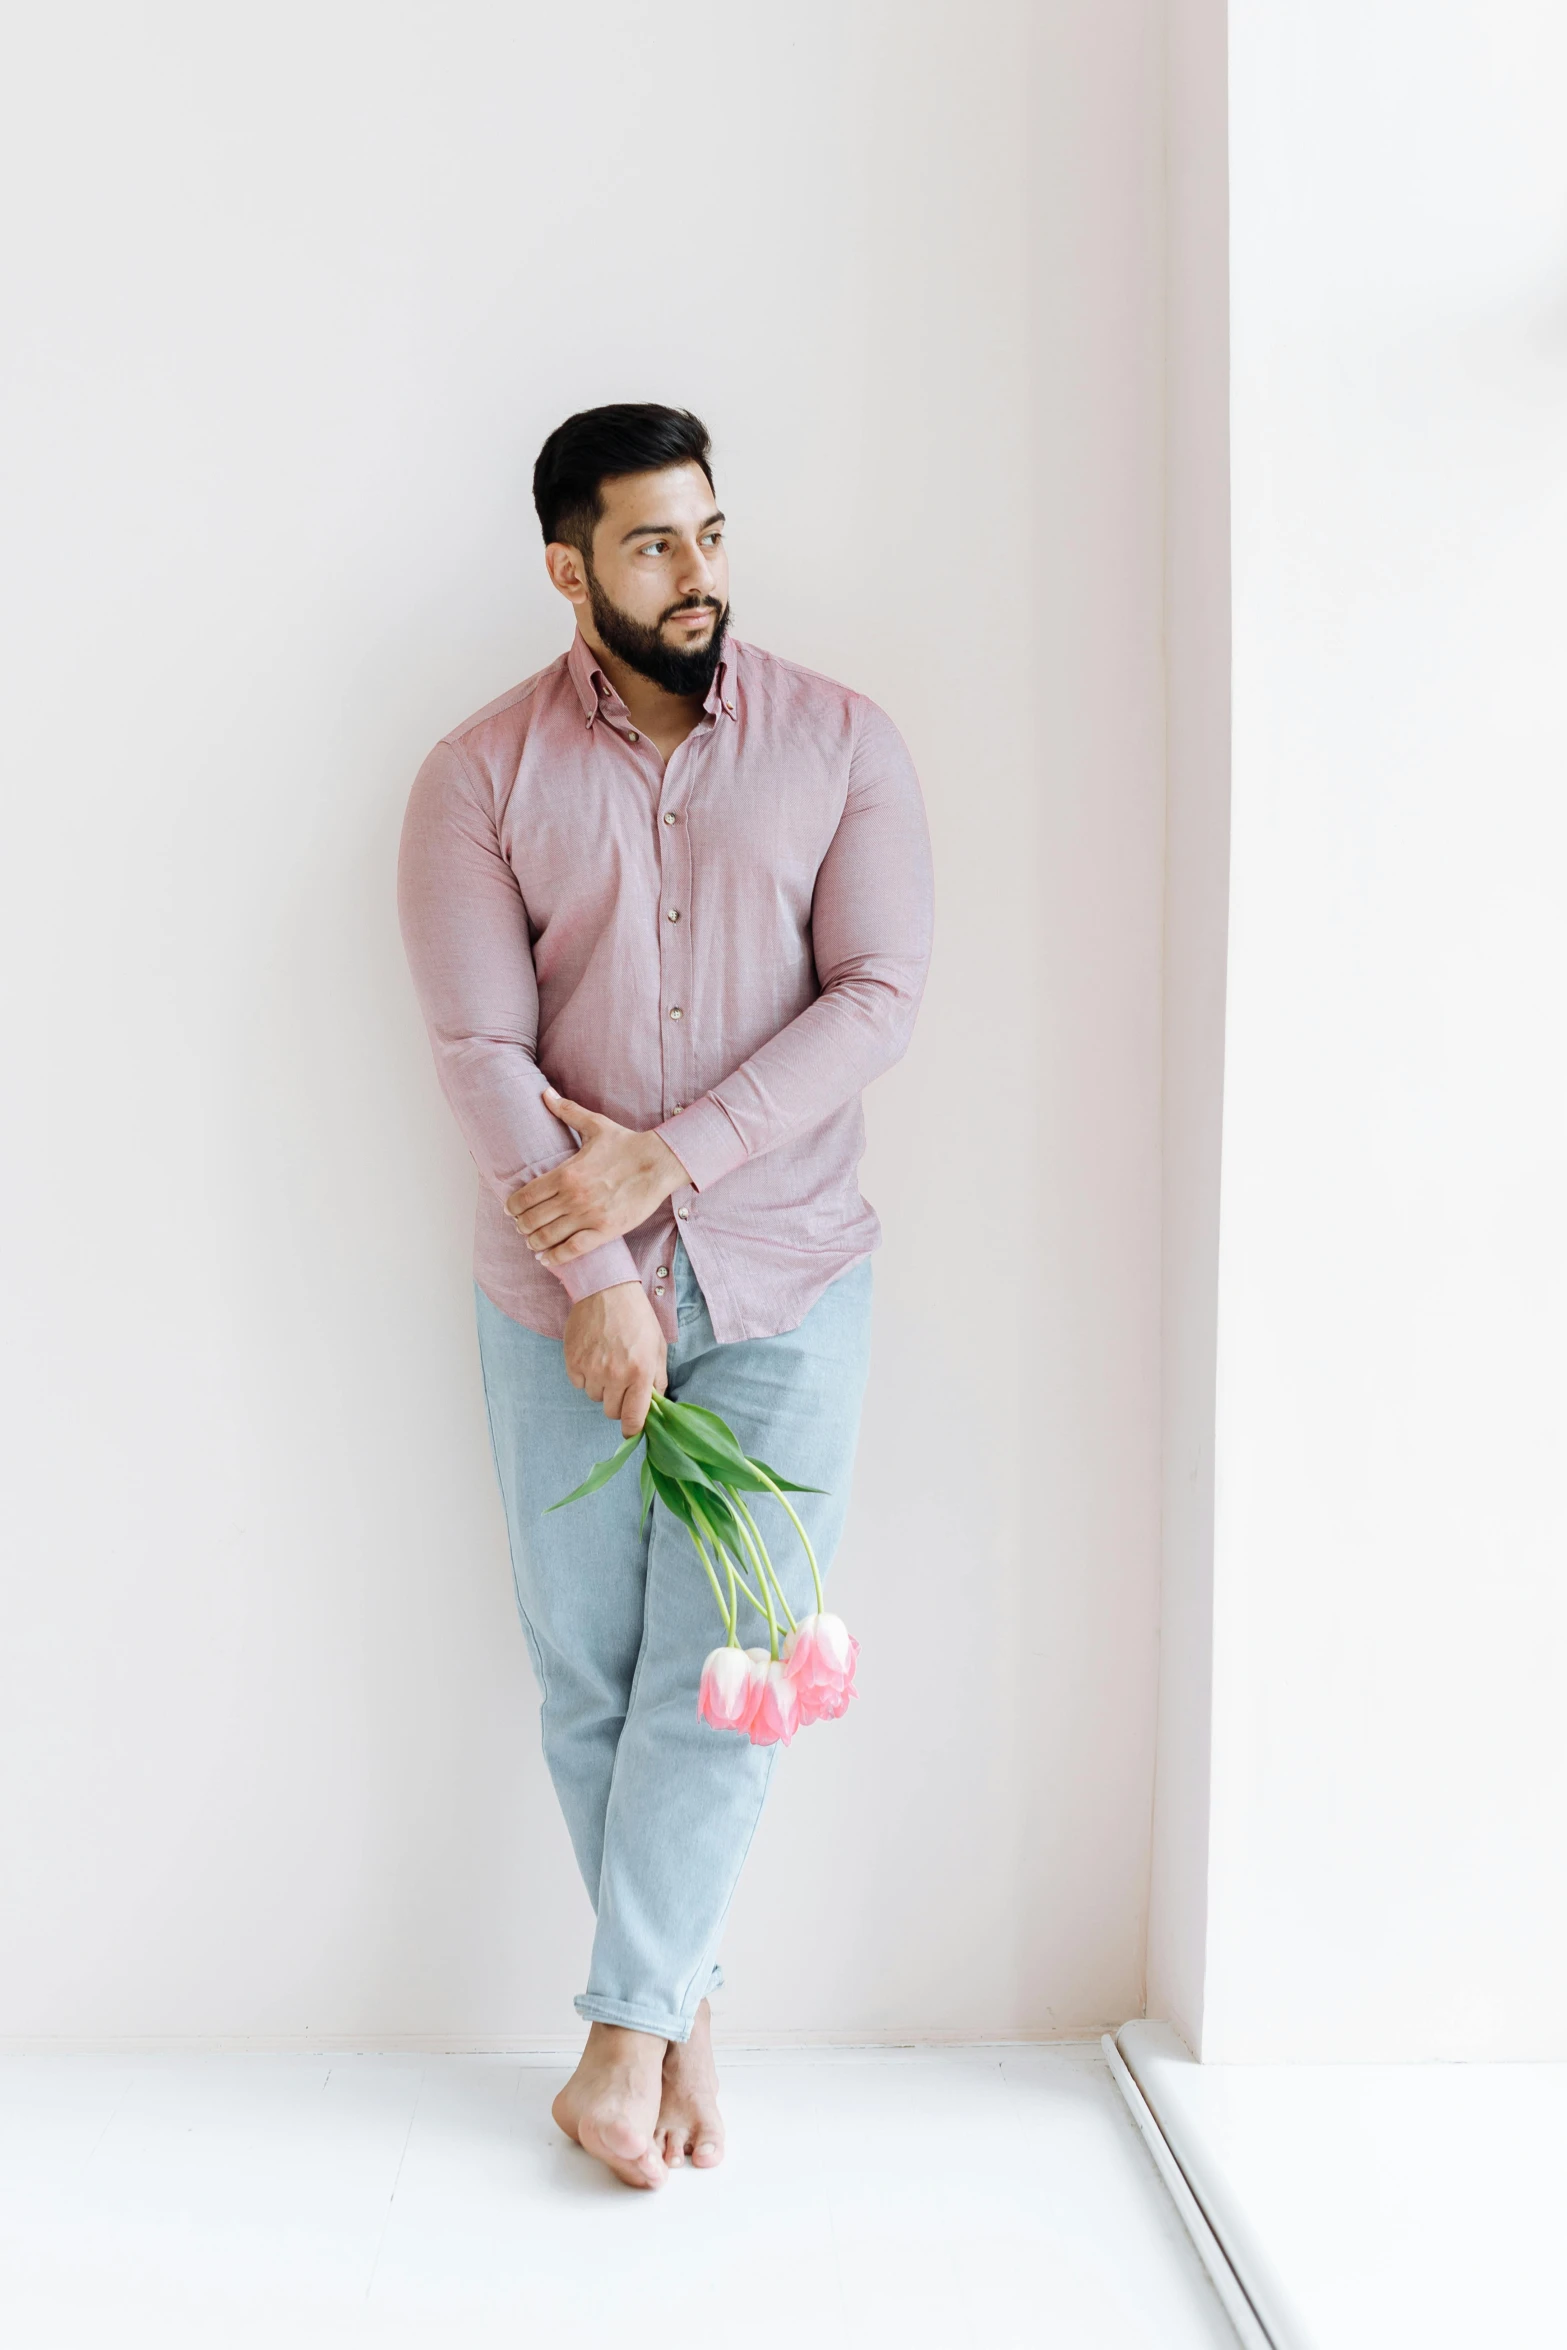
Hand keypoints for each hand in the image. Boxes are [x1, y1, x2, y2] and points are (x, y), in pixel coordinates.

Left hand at [508, 1088, 688, 1267]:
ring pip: (548, 1237)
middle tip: (521, 1227)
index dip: (512, 1207)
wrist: (658, 1163)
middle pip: (532, 1219)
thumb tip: (545, 1093)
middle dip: (521, 1225)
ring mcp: (589, 1216)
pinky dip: (555, 1257)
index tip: (510, 1210)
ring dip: (534, 1242)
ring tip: (532, 1242)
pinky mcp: (605, 1231)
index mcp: (566, 1173)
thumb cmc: (626, 1144)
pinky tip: (546, 1258)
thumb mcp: (595, 1125)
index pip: (526, 1196)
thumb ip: (567, 1111)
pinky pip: (572, 1250)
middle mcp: (573, 1197)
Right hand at [564, 1283, 668, 1437]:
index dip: (632, 1429)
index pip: (633, 1419)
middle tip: (621, 1382)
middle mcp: (615, 1375)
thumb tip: (655, 1405)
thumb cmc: (636, 1317)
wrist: (606, 1290)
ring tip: (607, 1362)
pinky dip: (585, 1376)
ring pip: (595, 1397)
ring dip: (601, 1387)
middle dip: (618, 1402)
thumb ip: (658, 1379)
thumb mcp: (658, 1347)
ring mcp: (592, 1370)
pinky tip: (593, 1356)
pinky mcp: (573, 1362)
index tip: (630, 1430)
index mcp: (640, 1373)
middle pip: (611, 1412)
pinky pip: (579, 1384)